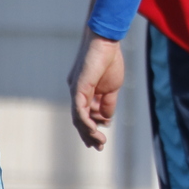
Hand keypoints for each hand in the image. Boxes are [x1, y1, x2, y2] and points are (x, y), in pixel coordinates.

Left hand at [69, 32, 126, 149]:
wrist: (106, 42)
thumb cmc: (110, 60)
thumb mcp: (112, 88)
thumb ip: (108, 104)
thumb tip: (107, 120)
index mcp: (85, 93)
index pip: (87, 116)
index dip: (94, 129)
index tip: (102, 141)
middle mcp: (77, 94)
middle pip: (80, 120)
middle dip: (89, 135)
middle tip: (99, 147)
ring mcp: (76, 91)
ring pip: (78, 118)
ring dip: (88, 132)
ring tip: (99, 142)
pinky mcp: (78, 88)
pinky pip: (79, 110)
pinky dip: (85, 121)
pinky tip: (93, 130)